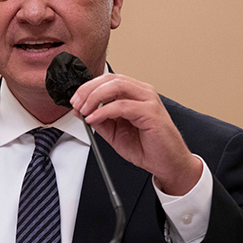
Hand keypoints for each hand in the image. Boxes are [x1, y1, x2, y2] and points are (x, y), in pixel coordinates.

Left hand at [70, 73, 201, 194]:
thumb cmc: (148, 147)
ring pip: (117, 86)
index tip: (74, 100)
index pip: (108, 80)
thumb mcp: (115, 132)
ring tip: (83, 110)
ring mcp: (148, 100)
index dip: (88, 87)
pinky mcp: (151, 113)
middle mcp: (142, 93)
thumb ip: (100, 120)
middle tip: (76, 103)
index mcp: (135, 93)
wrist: (168, 163)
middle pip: (111, 79)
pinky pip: (122, 106)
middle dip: (88, 90)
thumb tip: (82, 110)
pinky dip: (104, 111)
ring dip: (94, 97)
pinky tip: (93, 119)